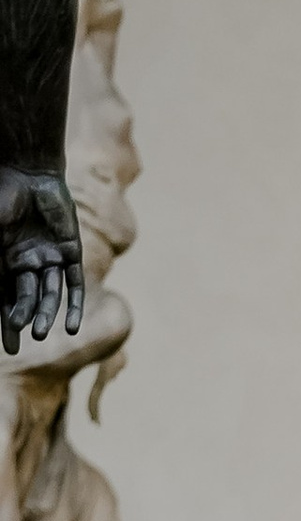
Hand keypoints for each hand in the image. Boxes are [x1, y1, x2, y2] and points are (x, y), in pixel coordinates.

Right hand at [0, 169, 81, 356]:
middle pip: (26, 298)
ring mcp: (48, 257)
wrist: (28, 172)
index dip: (6, 322)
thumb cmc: (2, 198)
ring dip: (46, 314)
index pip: (4, 298)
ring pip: (49, 293)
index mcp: (4, 259)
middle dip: (23, 318)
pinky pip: (73, 283)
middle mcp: (26, 262)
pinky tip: (71, 327)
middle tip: (23, 336)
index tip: (7, 348)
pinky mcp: (70, 251)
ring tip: (42, 334)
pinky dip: (72, 305)